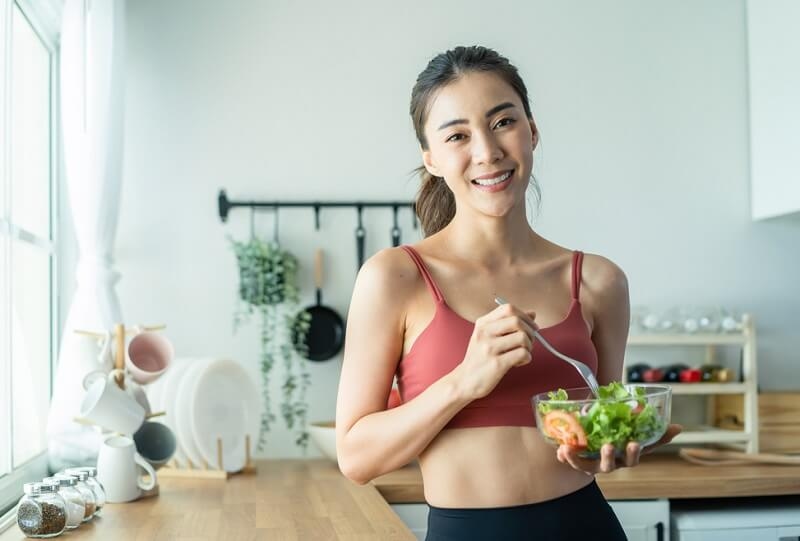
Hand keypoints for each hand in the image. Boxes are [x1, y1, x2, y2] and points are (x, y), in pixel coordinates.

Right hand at [453, 302, 537, 400]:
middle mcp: (484, 333)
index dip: (524, 316)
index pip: (508, 308)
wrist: (464, 381)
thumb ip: (508, 323)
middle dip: (530, 331)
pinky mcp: (497, 364)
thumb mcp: (488, 336)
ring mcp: (489, 348)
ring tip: (522, 353)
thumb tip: (532, 314)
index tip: (530, 326)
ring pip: (522, 337)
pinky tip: (519, 362)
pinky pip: (522, 354)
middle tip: (529, 342)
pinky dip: (527, 358)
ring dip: (529, 346)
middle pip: (517, 321)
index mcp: (482, 323)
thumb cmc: (479, 358)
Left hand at [556, 424, 682, 474]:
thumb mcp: (632, 430)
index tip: (634, 443)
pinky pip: (571, 463)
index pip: (635, 456)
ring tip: (570, 448)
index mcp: (625, 455)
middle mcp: (610, 462)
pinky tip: (560, 449)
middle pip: (613, 465)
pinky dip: (565, 457)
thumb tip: (678, 427)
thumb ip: (651, 428)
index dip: (635, 452)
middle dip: (611, 457)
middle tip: (609, 446)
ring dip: (578, 459)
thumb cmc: (615, 436)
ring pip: (587, 466)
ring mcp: (593, 464)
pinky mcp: (578, 463)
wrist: (590, 444)